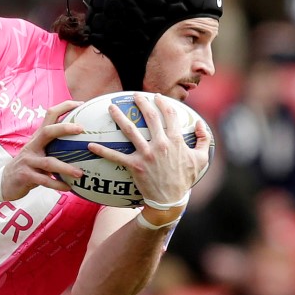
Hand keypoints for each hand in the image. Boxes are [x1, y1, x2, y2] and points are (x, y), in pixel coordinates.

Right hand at [0, 99, 84, 199]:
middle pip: (48, 132)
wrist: (4, 181)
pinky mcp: (25, 176)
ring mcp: (28, 161)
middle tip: (81, 129)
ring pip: (49, 162)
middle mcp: (32, 146)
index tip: (80, 104)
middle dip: (64, 128)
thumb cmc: (28, 165)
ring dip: (66, 168)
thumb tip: (81, 142)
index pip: (50, 115)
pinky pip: (44, 180)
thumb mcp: (38, 151)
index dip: (64, 107)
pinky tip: (68, 188)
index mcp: (37, 137)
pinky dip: (57, 184)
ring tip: (80, 173)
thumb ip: (53, 145)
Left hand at [87, 93, 210, 203]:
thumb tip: (200, 123)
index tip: (157, 96)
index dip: (163, 103)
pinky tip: (90, 145)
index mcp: (176, 140)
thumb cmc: (185, 179)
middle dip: (141, 103)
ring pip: (130, 130)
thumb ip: (204, 139)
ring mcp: (146, 154)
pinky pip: (115, 156)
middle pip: (150, 117)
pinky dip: (102, 150)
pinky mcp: (134, 166)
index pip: (170, 115)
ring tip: (111, 107)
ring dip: (119, 117)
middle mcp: (161, 144)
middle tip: (134, 95)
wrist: (170, 199)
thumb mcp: (201, 159)